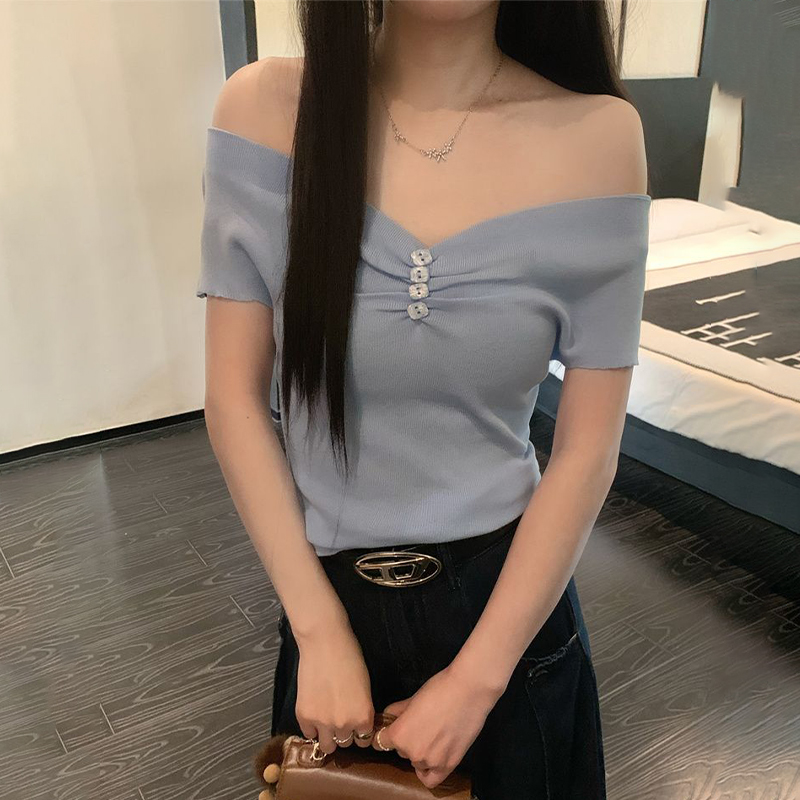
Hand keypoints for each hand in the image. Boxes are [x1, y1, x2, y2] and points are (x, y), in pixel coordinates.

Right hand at [294, 620, 375, 753]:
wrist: (324, 643)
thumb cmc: (349, 657)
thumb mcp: (365, 686)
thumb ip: (362, 709)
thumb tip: (358, 722)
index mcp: (363, 717)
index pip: (363, 739)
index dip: (359, 731)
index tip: (355, 725)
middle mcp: (344, 725)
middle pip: (345, 743)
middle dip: (343, 732)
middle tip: (339, 717)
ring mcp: (322, 723)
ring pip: (327, 745)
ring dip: (327, 735)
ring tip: (326, 719)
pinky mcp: (304, 716)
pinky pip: (308, 734)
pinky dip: (312, 727)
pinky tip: (314, 711)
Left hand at [372, 663, 499, 788]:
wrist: (468, 691)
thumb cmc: (440, 689)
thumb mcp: (413, 698)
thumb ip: (397, 711)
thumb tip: (388, 716)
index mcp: (399, 734)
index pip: (381, 741)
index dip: (385, 734)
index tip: (388, 731)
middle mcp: (411, 752)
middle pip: (401, 751)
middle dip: (407, 740)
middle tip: (420, 726)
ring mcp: (430, 761)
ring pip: (416, 762)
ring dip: (420, 752)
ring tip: (432, 735)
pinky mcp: (448, 765)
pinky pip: (430, 779)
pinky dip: (427, 772)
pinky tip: (430, 760)